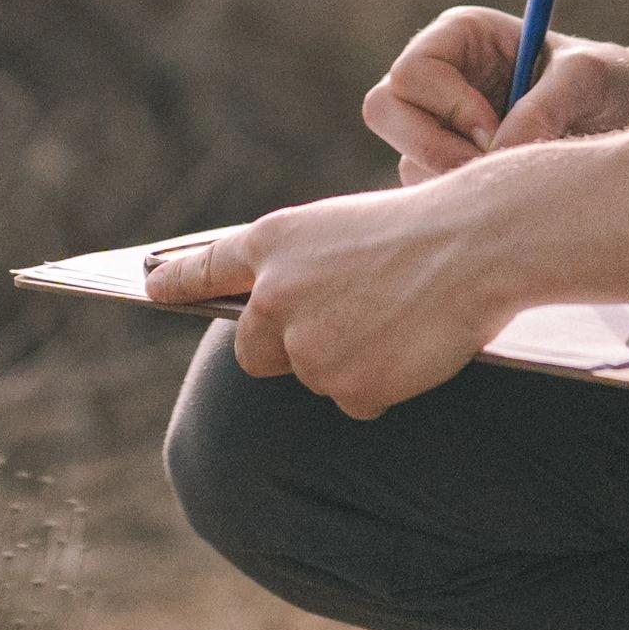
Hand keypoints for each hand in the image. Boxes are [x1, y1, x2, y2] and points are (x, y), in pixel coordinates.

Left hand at [143, 171, 523, 420]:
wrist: (478, 243)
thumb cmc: (423, 229)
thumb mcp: (342, 231)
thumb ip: (302, 272)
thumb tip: (288, 321)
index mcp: (273, 243)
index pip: (207, 268)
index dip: (177, 280)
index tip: (150, 287)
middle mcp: (274, 297)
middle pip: (254, 352)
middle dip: (288, 350)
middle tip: (343, 328)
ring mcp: (308, 346)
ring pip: (314, 377)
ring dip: (350, 364)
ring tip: (398, 321)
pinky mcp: (347, 385)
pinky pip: (357, 401)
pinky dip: (383, 385)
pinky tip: (412, 347)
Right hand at [360, 4, 628, 180]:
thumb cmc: (612, 82)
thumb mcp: (589, 78)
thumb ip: (545, 107)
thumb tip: (499, 152)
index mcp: (459, 37)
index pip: (411, 74)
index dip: (448, 107)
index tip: (497, 131)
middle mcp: (438, 77)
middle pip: (384, 112)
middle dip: (433, 148)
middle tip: (493, 168)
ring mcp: (438, 125)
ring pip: (406, 160)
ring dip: (455, 179)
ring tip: (517, 177)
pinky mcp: (449, 166)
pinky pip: (429, 194)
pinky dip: (464, 201)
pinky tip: (511, 191)